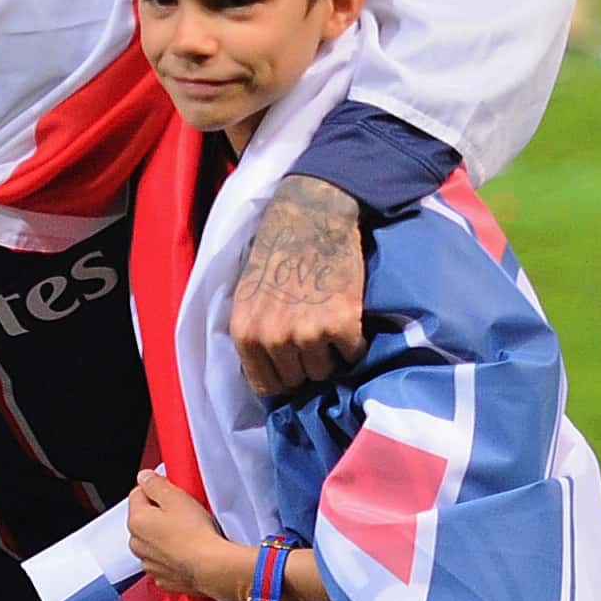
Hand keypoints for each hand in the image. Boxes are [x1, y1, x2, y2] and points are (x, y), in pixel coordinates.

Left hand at [127, 468, 240, 600]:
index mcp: (136, 520)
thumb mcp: (176, 497)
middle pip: (145, 519)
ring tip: (188, 531)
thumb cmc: (195, 534)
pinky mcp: (163, 577)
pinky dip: (173, 554)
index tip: (170, 491)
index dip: (156, 489)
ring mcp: (149, 562)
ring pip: (154, 541)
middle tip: (182, 511)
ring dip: (166, 534)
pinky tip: (188, 549)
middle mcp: (137, 544)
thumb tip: (145, 478)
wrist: (211, 567)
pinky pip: (165, 559)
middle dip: (160, 513)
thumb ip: (155, 484)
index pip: (137, 494)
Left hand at [231, 176, 369, 394]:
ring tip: (330, 324)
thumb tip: (269, 377)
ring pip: (325, 371)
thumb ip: (255, 336)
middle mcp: (272, 338)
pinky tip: (349, 319)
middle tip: (315, 334)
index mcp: (245, 334)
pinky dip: (356, 343)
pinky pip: (353, 355)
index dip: (284, 377)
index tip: (295, 365)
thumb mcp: (248, 298)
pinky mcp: (340, 324)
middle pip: (297, 380)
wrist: (312, 215)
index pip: (266, 386)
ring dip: (331, 354)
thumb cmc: (279, 254)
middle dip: (307, 363)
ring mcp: (306, 333)